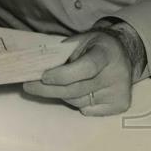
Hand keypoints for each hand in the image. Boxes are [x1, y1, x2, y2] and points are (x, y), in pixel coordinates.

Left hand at [23, 26, 141, 115]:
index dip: (63, 75)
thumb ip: (62, 54)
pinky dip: (75, 102)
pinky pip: (88, 110)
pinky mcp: (121, 105)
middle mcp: (117, 74)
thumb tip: (36, 68)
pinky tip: (73, 92)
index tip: (43, 76)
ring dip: (60, 95)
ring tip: (49, 86)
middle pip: (78, 89)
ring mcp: (120, 91)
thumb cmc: (93, 45)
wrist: (121, 53)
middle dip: (49, 89)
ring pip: (79, 101)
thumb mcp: (78, 41)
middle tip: (29, 87)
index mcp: (106, 52)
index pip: (86, 68)